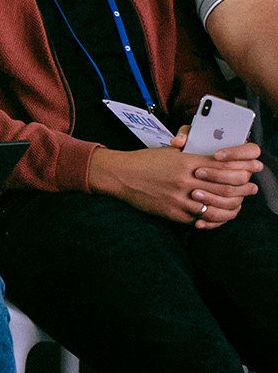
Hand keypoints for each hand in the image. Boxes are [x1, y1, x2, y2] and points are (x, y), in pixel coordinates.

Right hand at [89, 139, 261, 227]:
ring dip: (230, 208)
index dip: (242, 171)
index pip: (225, 168)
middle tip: (251, 190)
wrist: (120, 175)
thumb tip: (218, 162)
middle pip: (225, 189)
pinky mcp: (172, 212)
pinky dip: (211, 219)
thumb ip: (195, 157)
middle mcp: (186, 181)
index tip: (251, 171)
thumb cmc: (146, 161)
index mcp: (188, 163)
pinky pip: (198, 219)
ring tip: (237, 205)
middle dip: (243, 191)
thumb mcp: (172, 153)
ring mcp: (179, 198)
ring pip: (215, 207)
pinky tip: (217, 216)